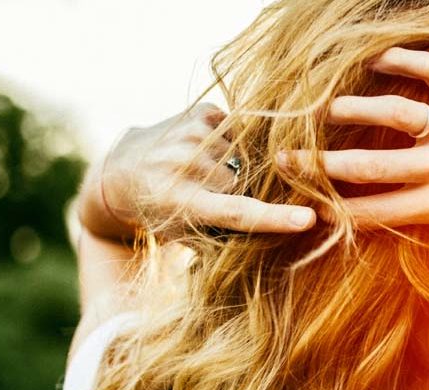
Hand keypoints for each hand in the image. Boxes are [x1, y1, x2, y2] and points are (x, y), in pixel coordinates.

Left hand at [98, 104, 315, 235]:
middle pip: (248, 184)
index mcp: (180, 201)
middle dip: (251, 194)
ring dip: (243, 171)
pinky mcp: (203, 114)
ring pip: (249, 159)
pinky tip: (212, 155)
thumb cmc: (162, 213)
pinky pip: (243, 135)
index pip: (237, 212)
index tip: (307, 219)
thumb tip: (287, 233)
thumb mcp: (187, 234)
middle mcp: (184, 164)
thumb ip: (228, 237)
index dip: (274, 217)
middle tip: (228, 199)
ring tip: (212, 175)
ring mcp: (193, 134)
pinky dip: (237, 149)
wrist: (121, 169)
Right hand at [278, 47, 428, 232]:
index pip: (377, 213)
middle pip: (372, 166)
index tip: (304, 212)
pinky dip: (400, 61)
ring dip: (354, 110)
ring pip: (395, 114)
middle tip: (284, 160)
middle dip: (322, 166)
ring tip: (323, 110)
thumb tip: (389, 234)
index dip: (336, 215)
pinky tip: (374, 61)